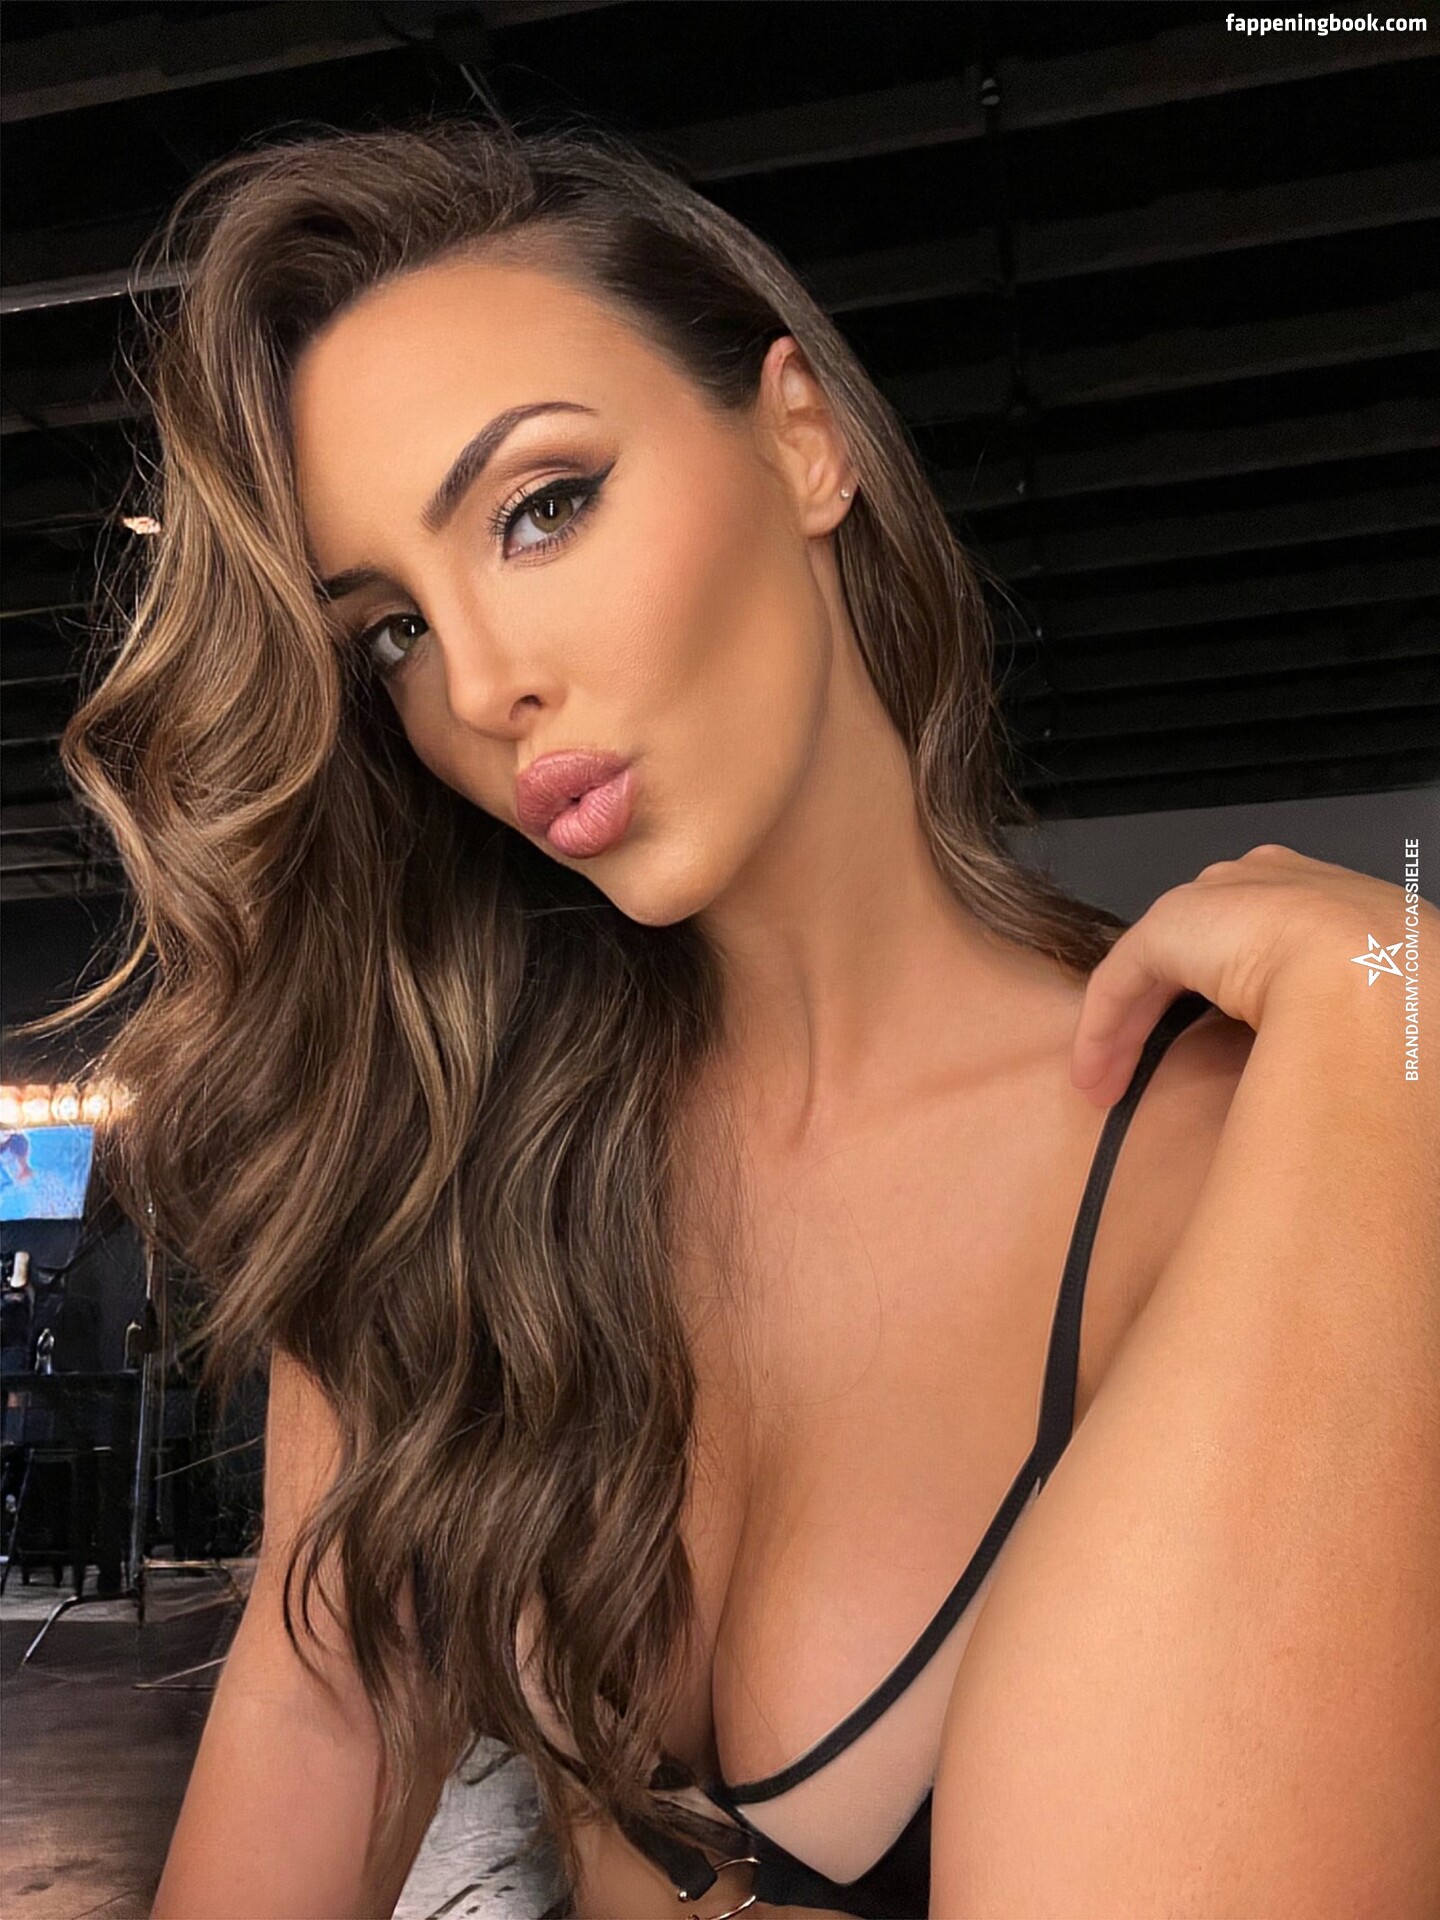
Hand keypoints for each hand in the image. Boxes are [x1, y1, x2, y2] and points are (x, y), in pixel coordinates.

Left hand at [1069, 843, 1430, 1108]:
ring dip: (1124, 1032)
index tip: (1228, 1042)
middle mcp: (1266, 885)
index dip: (1234, 989)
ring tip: (1105, 1087)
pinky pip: (1122, 980)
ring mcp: (1218, 899)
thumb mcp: (1385, 996)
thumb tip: (1348, 1062)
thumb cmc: (1402, 994)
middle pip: (1196, 949)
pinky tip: (1094, 1077)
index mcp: (1326, 898)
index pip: (1260, 936)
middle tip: (1143, 1073)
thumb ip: (1351, 1008)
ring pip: (1152, 969)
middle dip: (1165, 1012)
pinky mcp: (1171, 925)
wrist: (1378, 974)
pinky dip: (1104, 1029)